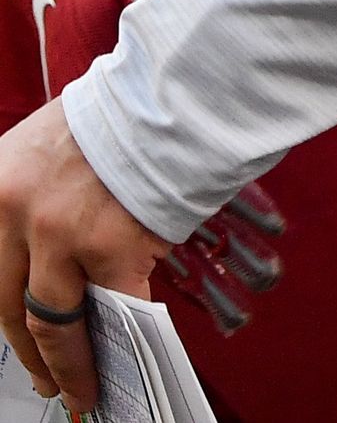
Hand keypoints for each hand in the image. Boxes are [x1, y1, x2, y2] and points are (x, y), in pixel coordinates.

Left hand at [0, 97, 168, 414]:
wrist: (180, 85)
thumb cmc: (131, 107)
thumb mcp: (56, 142)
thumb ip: (40, 196)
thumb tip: (53, 258)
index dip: (1, 310)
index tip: (13, 338)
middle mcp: (13, 213)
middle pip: (8, 304)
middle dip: (29, 352)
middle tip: (46, 380)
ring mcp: (59, 235)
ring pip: (50, 322)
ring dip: (64, 364)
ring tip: (79, 389)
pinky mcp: (110, 248)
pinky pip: (113, 310)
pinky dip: (116, 343)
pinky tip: (122, 364)